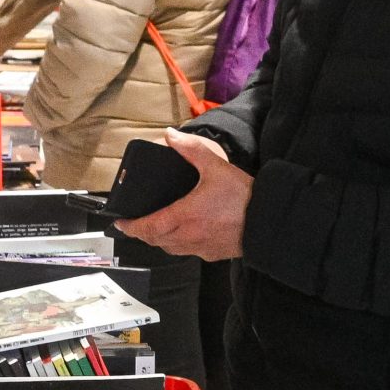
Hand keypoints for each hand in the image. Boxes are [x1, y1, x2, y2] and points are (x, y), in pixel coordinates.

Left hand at [115, 130, 249, 260]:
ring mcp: (200, 248)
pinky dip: (179, 244)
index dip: (130, 226)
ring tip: (156, 228)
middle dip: (143, 233)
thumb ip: (191, 149)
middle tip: (136, 224)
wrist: (268, 221)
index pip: (147, 227)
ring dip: (160, 240)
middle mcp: (188, 236)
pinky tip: (185, 234)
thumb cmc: (243, 197)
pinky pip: (188, 252)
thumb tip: (171, 135)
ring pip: (170, 249)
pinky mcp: (212, 254)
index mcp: (184, 216)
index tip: (120, 223)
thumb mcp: (215, 166)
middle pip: (155, 240)